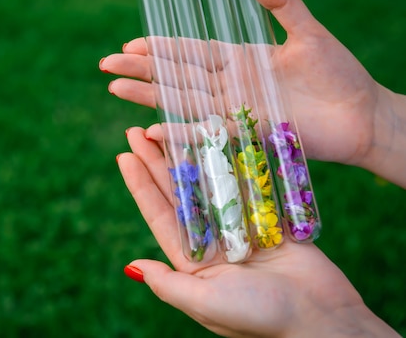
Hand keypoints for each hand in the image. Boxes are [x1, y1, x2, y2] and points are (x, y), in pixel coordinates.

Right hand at [101, 0, 405, 186]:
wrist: (362, 114)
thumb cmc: (339, 74)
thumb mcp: (308, 32)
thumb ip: (282, 4)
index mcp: (241, 60)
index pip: (191, 52)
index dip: (161, 49)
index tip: (130, 45)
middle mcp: (231, 86)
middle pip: (177, 75)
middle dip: (141, 71)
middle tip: (106, 66)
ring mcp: (236, 111)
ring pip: (183, 101)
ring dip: (149, 96)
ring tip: (115, 90)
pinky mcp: (247, 134)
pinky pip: (207, 132)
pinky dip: (180, 131)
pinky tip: (153, 129)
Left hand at [117, 127, 398, 337]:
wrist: (320, 320)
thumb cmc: (260, 317)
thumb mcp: (206, 303)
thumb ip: (169, 285)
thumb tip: (133, 265)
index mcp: (193, 261)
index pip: (159, 215)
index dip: (140, 185)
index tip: (124, 155)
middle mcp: (213, 241)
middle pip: (179, 193)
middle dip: (157, 162)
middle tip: (138, 130)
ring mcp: (241, 228)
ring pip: (210, 182)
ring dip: (191, 155)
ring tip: (170, 126)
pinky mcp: (270, 219)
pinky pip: (248, 184)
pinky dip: (234, 160)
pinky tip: (218, 137)